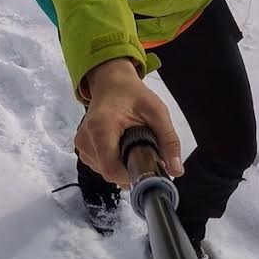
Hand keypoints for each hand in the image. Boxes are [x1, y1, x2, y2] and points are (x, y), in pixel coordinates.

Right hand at [76, 58, 184, 186]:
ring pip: (105, 172)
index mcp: (101, 128)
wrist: (112, 82)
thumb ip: (169, 141)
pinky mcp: (82, 147)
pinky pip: (100, 166)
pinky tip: (122, 146)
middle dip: (130, 169)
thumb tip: (176, 171)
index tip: (147, 166)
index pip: (111, 169)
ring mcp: (81, 144)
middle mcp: (86, 138)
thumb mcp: (157, 112)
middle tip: (145, 152)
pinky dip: (114, 161)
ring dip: (122, 166)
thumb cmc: (133, 94)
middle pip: (109, 172)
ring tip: (132, 145)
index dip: (132, 175)